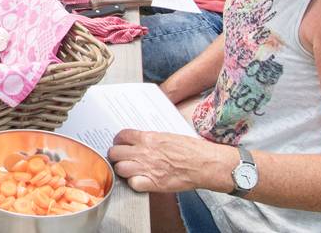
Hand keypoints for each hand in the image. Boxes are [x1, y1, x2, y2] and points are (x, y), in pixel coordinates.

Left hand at [108, 129, 230, 192]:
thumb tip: (140, 141)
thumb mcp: (168, 136)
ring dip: (123, 170)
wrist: (204, 163)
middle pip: (115, 153)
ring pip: (120, 168)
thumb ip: (151, 139)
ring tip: (129, 170)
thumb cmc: (191, 149)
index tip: (121, 144)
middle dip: (116, 155)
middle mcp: (144, 152)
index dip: (119, 141)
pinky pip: (132, 184)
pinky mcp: (154, 183)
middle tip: (122, 158)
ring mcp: (147, 168)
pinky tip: (139, 181)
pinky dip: (133, 184)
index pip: (121, 136)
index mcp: (148, 138)